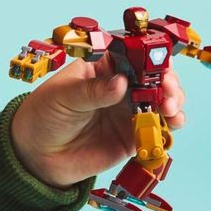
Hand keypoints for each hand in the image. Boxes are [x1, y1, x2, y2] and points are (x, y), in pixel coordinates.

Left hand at [9, 54, 186, 188]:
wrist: (37, 156)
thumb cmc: (43, 116)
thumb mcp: (62, 97)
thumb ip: (91, 92)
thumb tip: (121, 83)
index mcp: (100, 68)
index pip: (129, 54)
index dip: (147, 54)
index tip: (157, 61)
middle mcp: (118, 87)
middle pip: (152, 76)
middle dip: (166, 80)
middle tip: (168, 89)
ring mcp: (127, 111)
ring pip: (161, 101)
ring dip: (173, 101)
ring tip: (170, 109)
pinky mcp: (132, 136)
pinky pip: (157, 129)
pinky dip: (168, 126)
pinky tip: (170, 125)